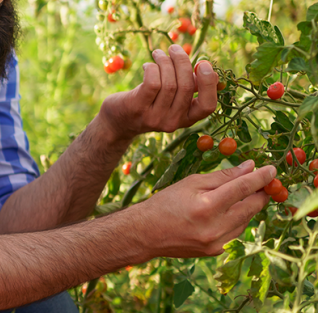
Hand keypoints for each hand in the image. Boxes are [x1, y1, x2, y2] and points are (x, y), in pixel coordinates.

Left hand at [99, 44, 218, 139]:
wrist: (118, 121)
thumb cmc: (149, 103)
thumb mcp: (172, 99)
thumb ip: (189, 86)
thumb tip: (204, 66)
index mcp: (187, 119)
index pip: (207, 106)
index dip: (209, 83)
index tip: (203, 63)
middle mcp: (173, 122)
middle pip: (185, 87)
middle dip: (182, 62)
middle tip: (174, 48)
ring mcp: (155, 118)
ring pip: (169, 83)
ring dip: (164, 62)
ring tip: (158, 54)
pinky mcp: (138, 108)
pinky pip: (152, 83)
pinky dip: (152, 68)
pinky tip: (148, 65)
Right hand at [134, 160, 274, 257]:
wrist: (146, 233)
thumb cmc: (165, 203)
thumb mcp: (191, 183)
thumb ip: (222, 176)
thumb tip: (248, 167)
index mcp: (207, 206)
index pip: (243, 188)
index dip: (260, 178)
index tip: (272, 170)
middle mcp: (216, 227)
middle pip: (251, 206)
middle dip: (260, 192)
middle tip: (263, 181)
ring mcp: (218, 242)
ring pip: (246, 220)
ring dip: (248, 206)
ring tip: (241, 195)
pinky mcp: (217, 251)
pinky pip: (236, 232)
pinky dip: (237, 219)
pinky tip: (227, 211)